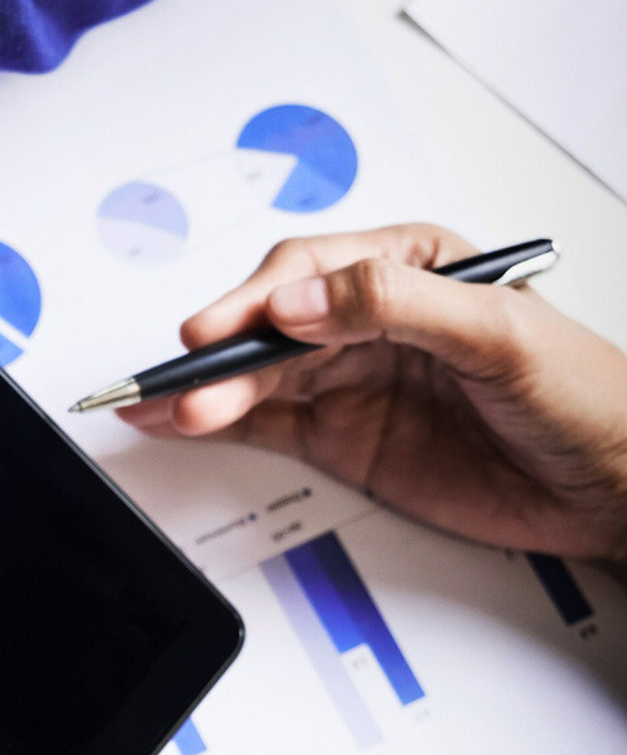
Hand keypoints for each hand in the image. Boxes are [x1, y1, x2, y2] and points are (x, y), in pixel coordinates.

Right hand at [120, 225, 626, 566]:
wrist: (614, 489)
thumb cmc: (587, 396)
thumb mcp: (497, 333)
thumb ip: (395, 305)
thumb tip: (301, 303)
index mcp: (410, 265)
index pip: (312, 269)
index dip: (262, 298)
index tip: (232, 330)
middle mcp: (370, 316)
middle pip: (269, 322)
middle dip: (222, 349)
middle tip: (187, 377)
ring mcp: (350, 377)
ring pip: (256, 374)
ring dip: (209, 390)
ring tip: (172, 410)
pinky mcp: (340, 435)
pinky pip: (262, 422)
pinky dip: (214, 422)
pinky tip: (173, 420)